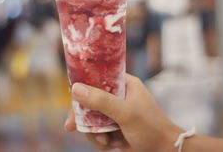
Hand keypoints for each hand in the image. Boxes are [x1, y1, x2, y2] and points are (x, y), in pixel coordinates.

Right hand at [64, 74, 182, 151]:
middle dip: (83, 116)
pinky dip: (100, 141)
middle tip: (71, 126)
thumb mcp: (126, 113)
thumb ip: (102, 101)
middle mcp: (119, 96)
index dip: (82, 86)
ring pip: (91, 118)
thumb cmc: (151, 129)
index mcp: (124, 84)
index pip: (98, 77)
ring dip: (93, 132)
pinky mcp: (115, 128)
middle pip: (89, 100)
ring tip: (105, 142)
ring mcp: (116, 113)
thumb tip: (76, 89)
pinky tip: (110, 147)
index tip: (71, 99)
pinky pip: (97, 131)